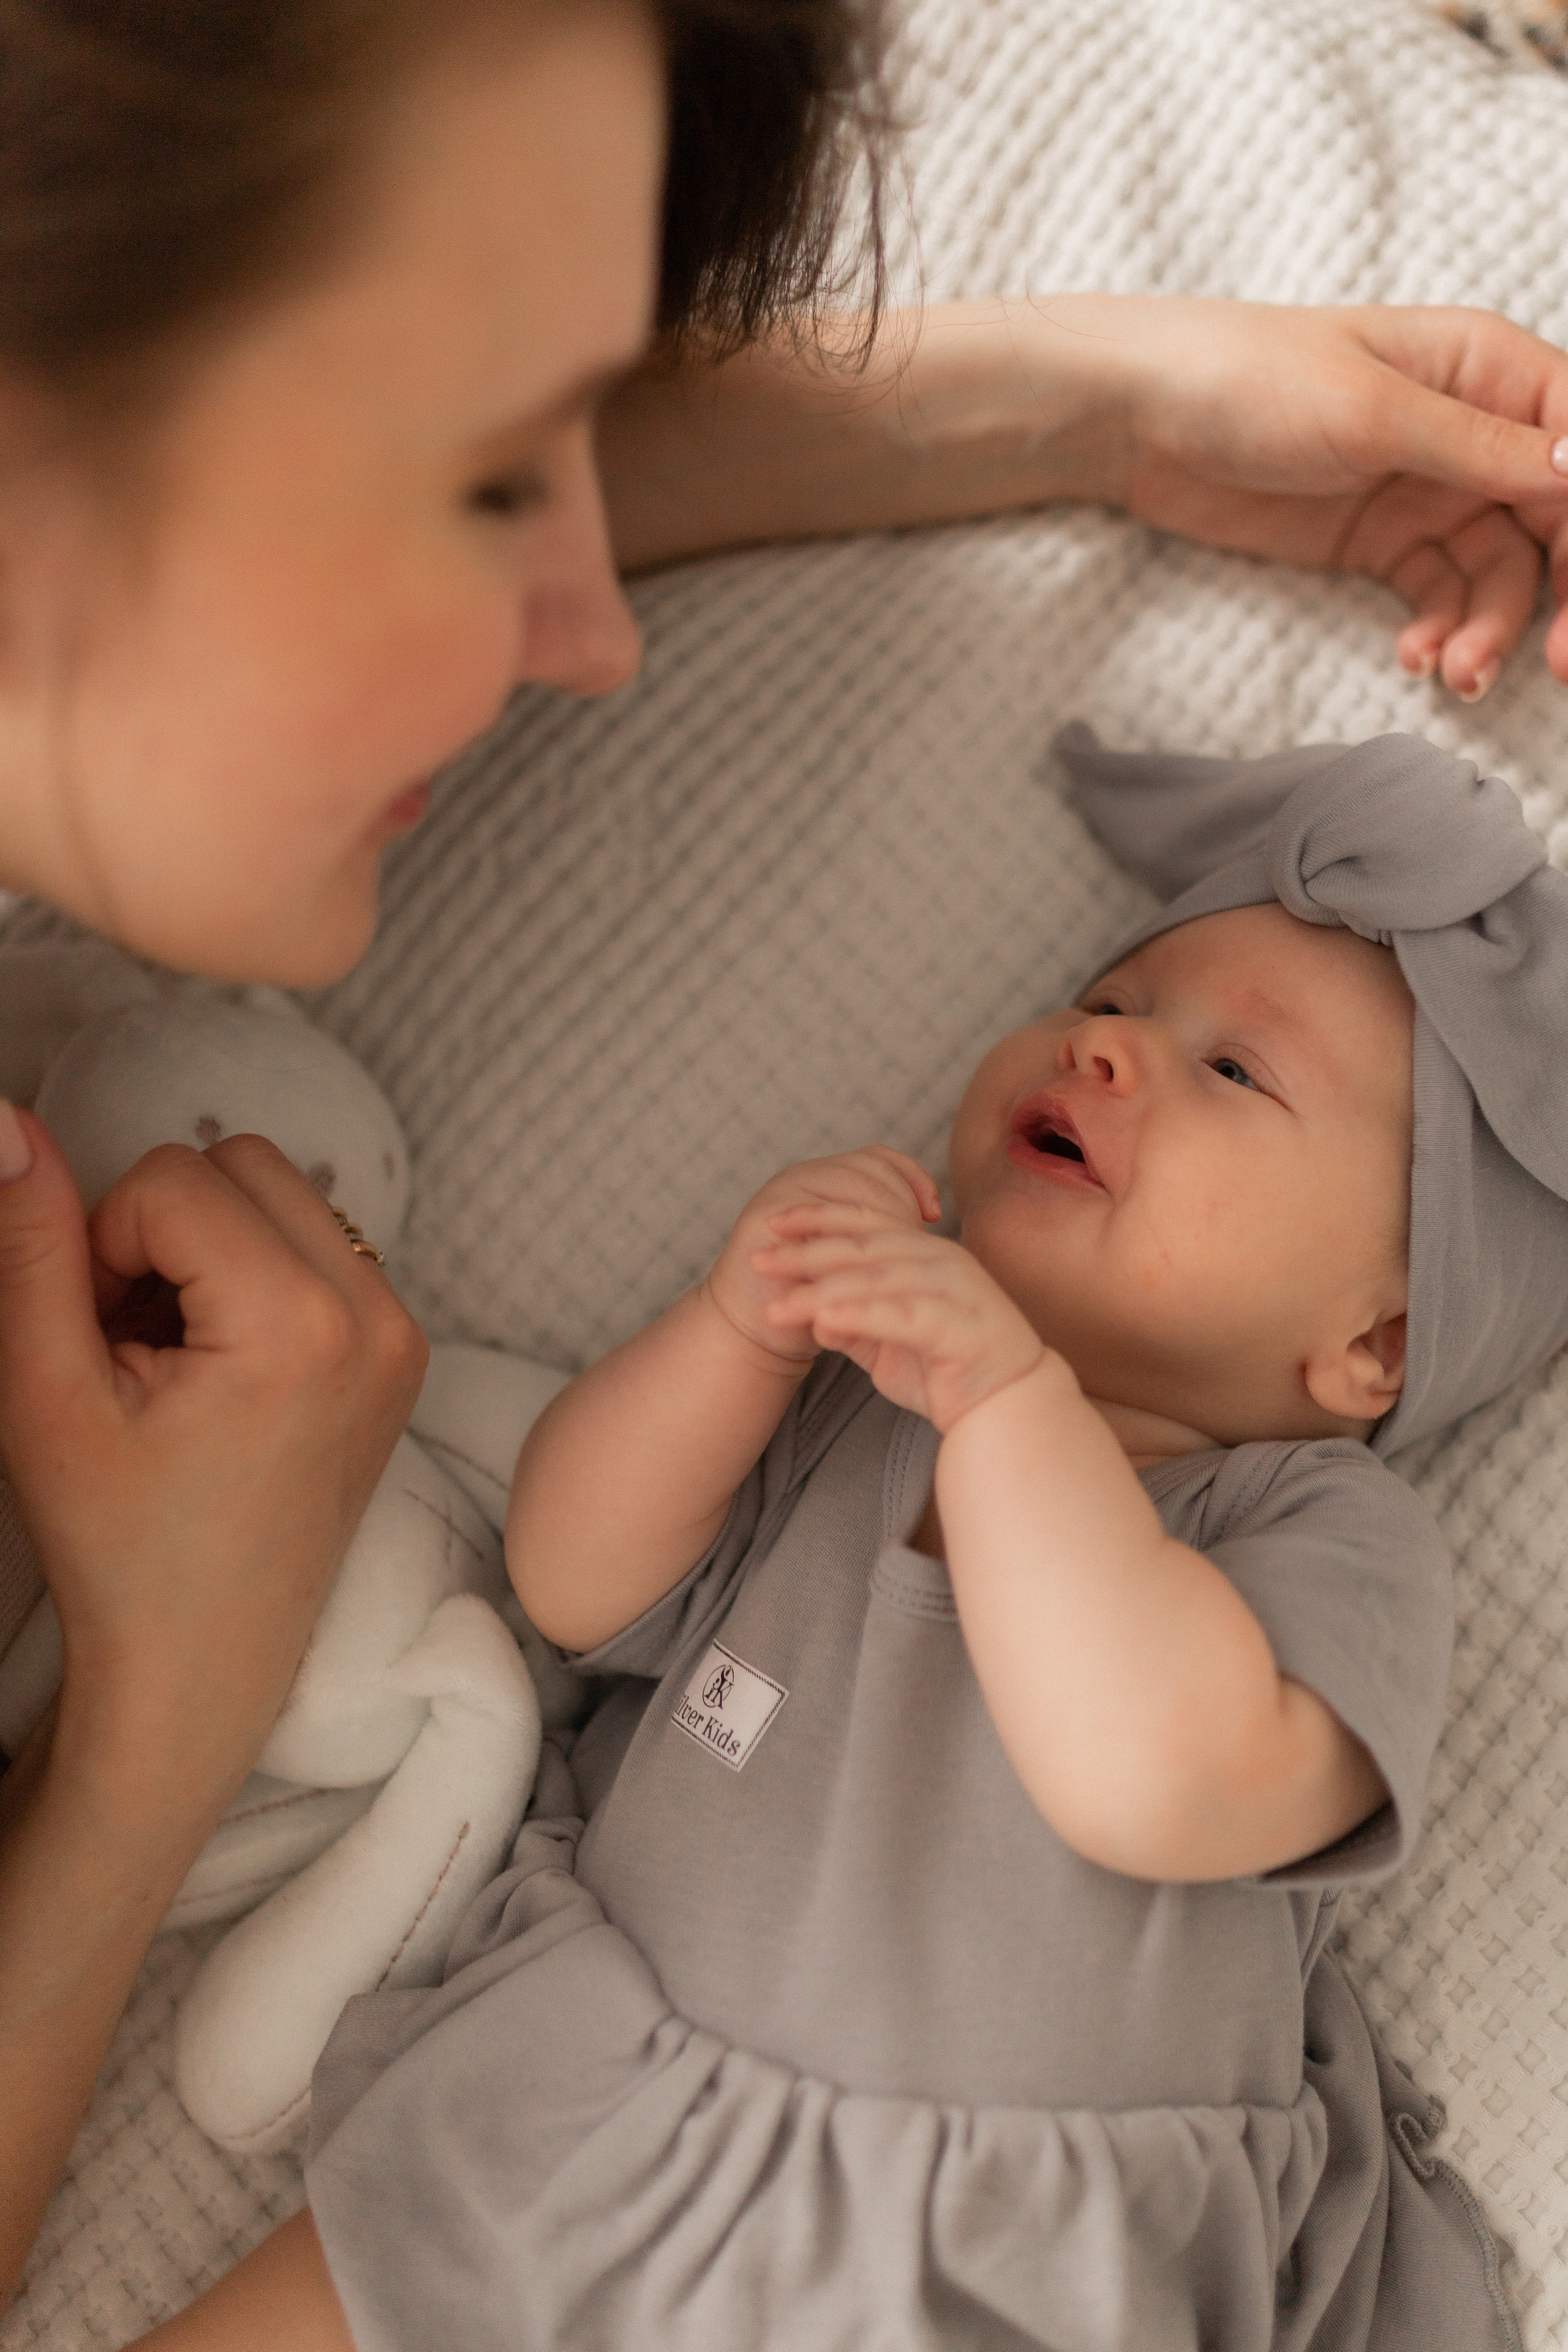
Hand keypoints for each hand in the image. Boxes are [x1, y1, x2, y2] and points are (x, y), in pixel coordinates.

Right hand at [0, 1113, 426, 1804]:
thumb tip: (6, 1120)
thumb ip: (30, 1245)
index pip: (171, 1175)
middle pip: (236, 1163)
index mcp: (302, 1323)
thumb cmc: (119, 1547)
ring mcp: (398, 1334)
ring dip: (205, 1251)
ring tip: (171, 1362)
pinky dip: (251, 1278)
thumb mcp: (46, 1391)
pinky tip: (216, 1372)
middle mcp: (375, 1315)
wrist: (202, 1663)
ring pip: (277, 1195)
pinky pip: (314, 1245)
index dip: (105, 1245)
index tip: (100, 1343)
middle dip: (161, 1232)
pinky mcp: (397, 1352)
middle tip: (131, 1346)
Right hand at [706, 1145, 940, 1361]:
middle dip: (901, 1205)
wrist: (751, 1332)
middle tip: (919, 1243)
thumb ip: (880, 1229)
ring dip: (881, 1224)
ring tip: (896, 1259)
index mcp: (821, 1177)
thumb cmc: (812, 1299)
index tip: (933, 1214)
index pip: (878, 1158)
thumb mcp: (851, 1257)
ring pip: (851, 1195)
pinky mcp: (766, 1223)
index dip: (911, 1179)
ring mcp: (780, 1197)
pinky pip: (822, 1224)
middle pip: (869, 1172)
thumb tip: (934, 1215)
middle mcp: (798, 1177)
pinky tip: (868, 1271)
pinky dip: (852, 1246)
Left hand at [753, 1203, 1046, 1433]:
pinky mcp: (959, 1325)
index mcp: (926, 1252)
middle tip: (758, 1259)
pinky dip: (859, 1315)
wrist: (1005, 1409)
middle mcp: (942, 1260)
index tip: (773, 1222)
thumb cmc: (945, 1372)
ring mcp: (954, 1290)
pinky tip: (822, 1323)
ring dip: (821, 1290)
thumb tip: (810, 1313)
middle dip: (806, 1251)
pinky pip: (901, 1315)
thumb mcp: (886, 1342)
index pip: (866, 1223)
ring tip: (777, 1305)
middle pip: (863, 1246)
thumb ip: (852, 1322)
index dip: (819, 1217)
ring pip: (876, 1279)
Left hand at [1084, 296, 1567, 693]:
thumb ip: (1482, 447)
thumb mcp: (1374, 411)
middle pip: (1557, 520)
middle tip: (1558, 665)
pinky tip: (1415, 657)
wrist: (1139, 421)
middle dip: (1564, 594)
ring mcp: (1431, 490)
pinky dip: (1441, 631)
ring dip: (1491, 628)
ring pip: (1503, 572)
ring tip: (1453, 674)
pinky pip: (1442, 596)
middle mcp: (1475, 429)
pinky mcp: (1384, 543)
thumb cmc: (1250, 378)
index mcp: (1490, 368)